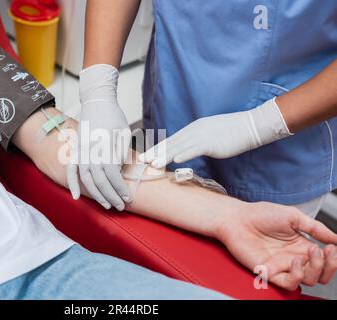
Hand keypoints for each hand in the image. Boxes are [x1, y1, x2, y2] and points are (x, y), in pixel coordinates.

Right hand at [67, 64, 131, 210]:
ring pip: (86, 179)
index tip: (128, 197)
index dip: (120, 188)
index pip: (112, 175)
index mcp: (104, 146)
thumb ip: (121, 154)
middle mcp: (90, 150)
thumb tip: (119, 173)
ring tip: (106, 204)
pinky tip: (76, 196)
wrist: (96, 100)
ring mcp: (80, 150)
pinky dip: (72, 183)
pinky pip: (71, 169)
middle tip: (120, 206)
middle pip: (99, 180)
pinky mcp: (75, 149)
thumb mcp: (124, 132)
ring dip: (96, 194)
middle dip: (110, 196)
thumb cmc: (114, 115)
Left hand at [139, 98, 292, 167]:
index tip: (147, 155)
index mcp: (193, 128)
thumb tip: (190, 150)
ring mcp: (203, 135)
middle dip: (156, 152)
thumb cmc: (233, 131)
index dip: (158, 148)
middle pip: (171, 142)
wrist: (252, 125)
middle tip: (141, 160)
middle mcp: (194, 130)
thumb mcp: (211, 135)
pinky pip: (196, 149)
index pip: (172, 140)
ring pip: (180, 147)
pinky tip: (175, 160)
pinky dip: (185, 154)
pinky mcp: (213, 142)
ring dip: (165, 155)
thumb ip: (198, 142)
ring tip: (152, 164)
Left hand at [220, 202, 336, 290]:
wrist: (237, 218)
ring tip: (312, 251)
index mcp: (300, 245)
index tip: (333, 246)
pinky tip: (295, 260)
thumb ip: (316, 228)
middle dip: (330, 265)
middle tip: (326, 251)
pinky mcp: (269, 272)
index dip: (333, 257)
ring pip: (309, 280)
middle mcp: (293, 257)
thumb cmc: (260, 214)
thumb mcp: (294, 216)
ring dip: (316, 268)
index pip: (324, 260)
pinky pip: (290, 283)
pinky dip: (298, 275)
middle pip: (320, 274)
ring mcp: (282, 266)